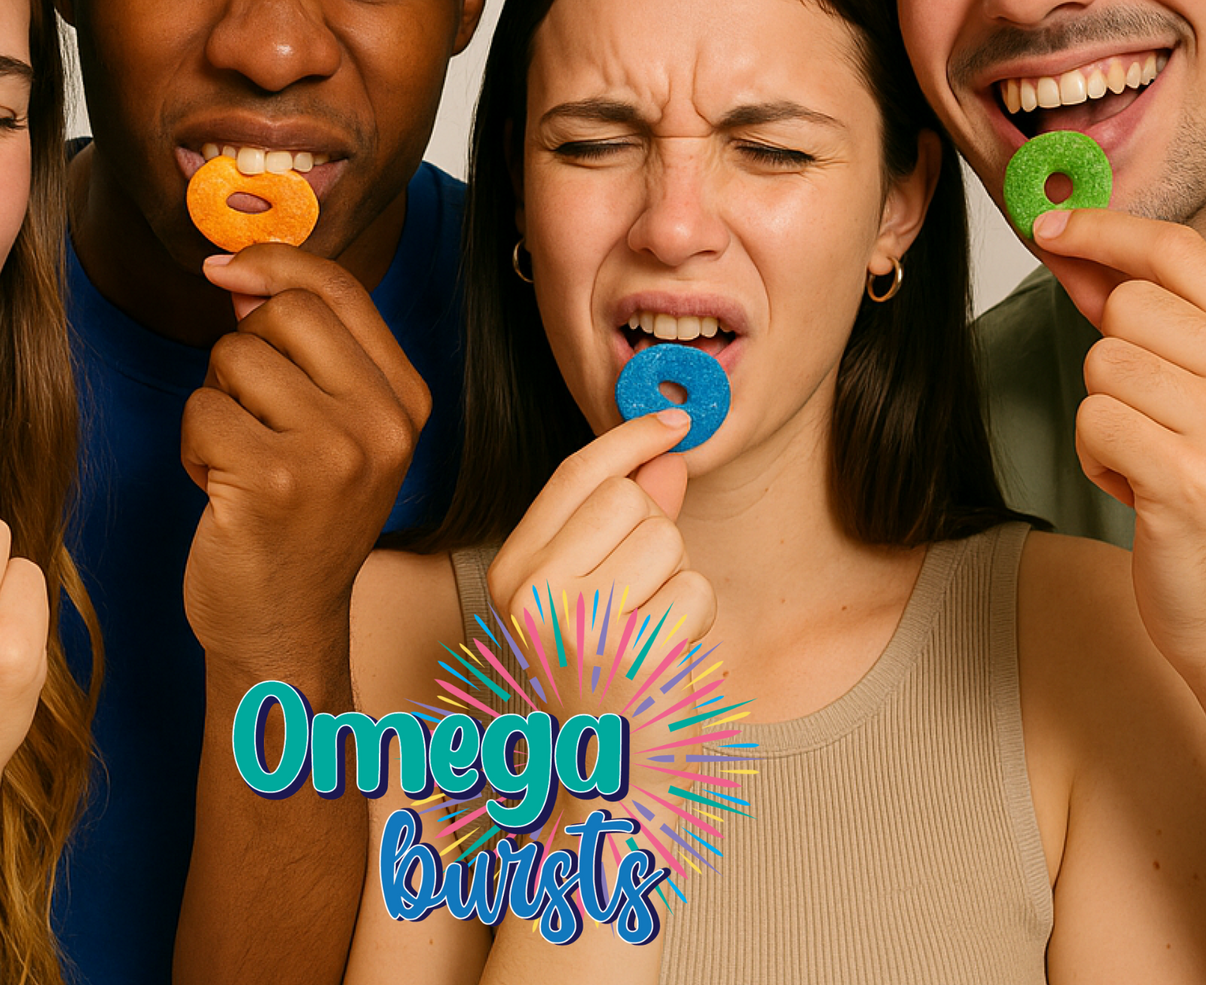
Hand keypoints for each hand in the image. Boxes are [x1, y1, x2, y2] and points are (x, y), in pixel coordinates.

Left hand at [180, 244, 430, 670]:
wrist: (284, 626)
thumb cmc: (299, 522)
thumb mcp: (333, 429)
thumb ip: (304, 351)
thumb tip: (239, 274)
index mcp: (405, 401)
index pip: (341, 290)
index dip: (277, 263)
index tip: (228, 267)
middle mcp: (383, 422)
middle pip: (284, 313)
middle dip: (241, 352)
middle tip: (248, 415)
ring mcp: (334, 452)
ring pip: (234, 358)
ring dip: (215, 404)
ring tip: (237, 460)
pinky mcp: (275, 479)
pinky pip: (202, 411)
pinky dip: (193, 446)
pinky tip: (220, 489)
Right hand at [487, 409, 714, 729]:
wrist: (607, 785)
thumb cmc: (601, 678)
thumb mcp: (593, 591)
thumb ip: (624, 520)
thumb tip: (668, 453)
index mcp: (510, 573)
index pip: (575, 476)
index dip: (630, 437)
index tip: (676, 420)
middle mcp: (533, 596)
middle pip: (630, 501)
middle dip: (655, 535)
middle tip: (638, 596)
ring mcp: (580, 627)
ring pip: (668, 540)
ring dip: (676, 579)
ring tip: (648, 630)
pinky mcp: (633, 657)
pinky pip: (695, 589)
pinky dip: (695, 619)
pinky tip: (666, 657)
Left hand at [1034, 207, 1205, 708]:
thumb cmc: (1205, 490)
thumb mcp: (1182, 390)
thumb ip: (1138, 319)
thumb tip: (1073, 248)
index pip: (1182, 254)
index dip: (1107, 229)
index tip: (1050, 225)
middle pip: (1129, 308)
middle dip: (1114, 353)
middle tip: (1149, 413)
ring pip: (1104, 364)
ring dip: (1107, 414)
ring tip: (1150, 457)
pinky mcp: (1192, 481)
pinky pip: (1096, 422)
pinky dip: (1100, 458)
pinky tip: (1139, 491)